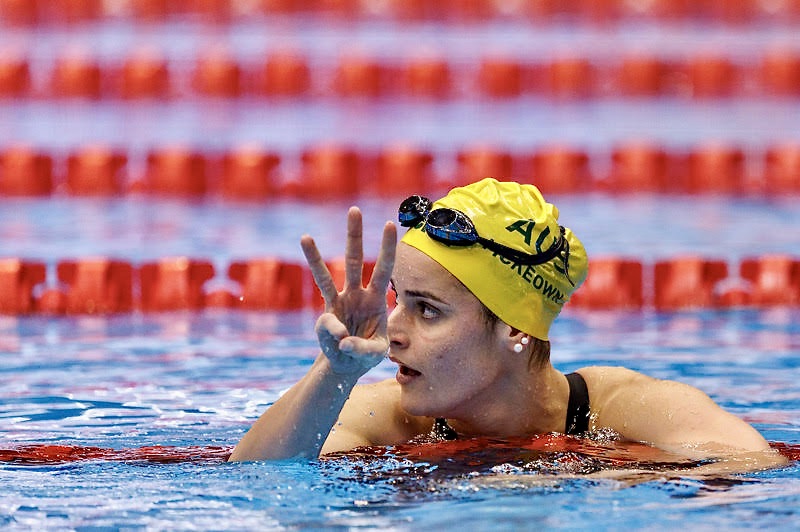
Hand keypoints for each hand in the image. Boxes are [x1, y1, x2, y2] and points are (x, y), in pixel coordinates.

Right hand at [301, 207, 396, 375]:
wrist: (347, 366)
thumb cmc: (366, 353)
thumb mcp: (376, 353)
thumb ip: (364, 348)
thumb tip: (343, 339)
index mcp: (377, 298)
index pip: (384, 268)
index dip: (387, 248)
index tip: (390, 224)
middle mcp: (356, 294)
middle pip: (354, 259)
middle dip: (355, 235)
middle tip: (354, 209)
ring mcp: (338, 303)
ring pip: (325, 276)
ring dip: (315, 257)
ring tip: (305, 237)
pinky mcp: (324, 318)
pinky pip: (325, 320)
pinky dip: (332, 331)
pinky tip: (341, 343)